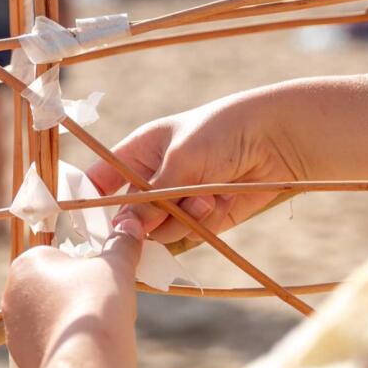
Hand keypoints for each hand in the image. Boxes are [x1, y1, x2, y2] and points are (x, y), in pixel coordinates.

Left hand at [2, 222, 141, 367]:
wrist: (85, 363)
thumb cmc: (97, 303)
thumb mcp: (116, 267)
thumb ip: (122, 244)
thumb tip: (131, 223)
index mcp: (26, 264)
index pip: (56, 257)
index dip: (83, 269)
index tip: (100, 282)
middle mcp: (11, 295)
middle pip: (49, 288)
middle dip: (73, 295)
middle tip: (99, 306)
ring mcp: (13, 329)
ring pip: (47, 318)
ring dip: (68, 322)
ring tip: (93, 331)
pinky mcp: (21, 357)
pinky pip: (46, 345)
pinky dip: (64, 347)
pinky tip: (83, 351)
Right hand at [85, 88, 307, 244]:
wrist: (276, 139)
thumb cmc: (222, 131)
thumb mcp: (179, 160)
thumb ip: (151, 198)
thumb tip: (125, 231)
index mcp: (137, 154)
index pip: (98, 183)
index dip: (91, 204)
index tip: (94, 226)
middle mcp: (153, 180)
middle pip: (129, 219)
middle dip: (149, 219)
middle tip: (168, 207)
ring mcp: (177, 202)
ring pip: (160, 233)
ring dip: (183, 219)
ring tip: (208, 196)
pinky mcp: (203, 220)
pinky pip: (190, 236)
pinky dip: (206, 223)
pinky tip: (222, 200)